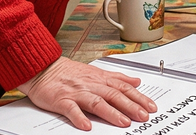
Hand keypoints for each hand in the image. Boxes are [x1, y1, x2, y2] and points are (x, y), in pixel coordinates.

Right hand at [17, 57, 155, 129]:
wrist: (43, 68)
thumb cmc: (69, 73)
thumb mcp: (96, 72)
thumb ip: (117, 77)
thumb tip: (136, 81)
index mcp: (100, 79)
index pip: (124, 88)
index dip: (139, 97)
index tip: (151, 107)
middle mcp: (91, 85)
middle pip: (114, 95)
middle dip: (131, 106)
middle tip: (143, 116)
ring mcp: (76, 92)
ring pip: (96, 102)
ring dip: (111, 112)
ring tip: (123, 122)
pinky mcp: (61, 100)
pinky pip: (71, 109)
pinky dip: (79, 117)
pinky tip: (87, 126)